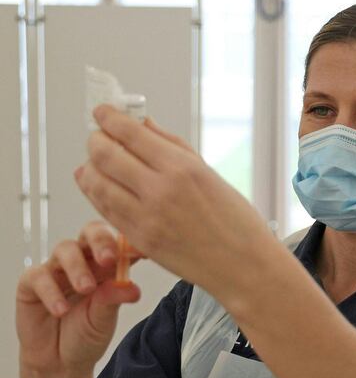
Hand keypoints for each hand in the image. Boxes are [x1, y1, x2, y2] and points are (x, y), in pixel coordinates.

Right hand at [16, 221, 141, 374]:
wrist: (60, 361)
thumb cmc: (86, 334)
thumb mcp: (104, 319)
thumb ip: (114, 300)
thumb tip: (132, 288)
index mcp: (108, 266)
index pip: (120, 243)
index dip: (131, 243)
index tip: (144, 251)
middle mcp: (84, 261)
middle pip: (91, 232)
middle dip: (101, 241)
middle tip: (109, 259)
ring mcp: (57, 270)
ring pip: (65, 249)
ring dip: (78, 267)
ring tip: (86, 289)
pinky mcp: (32, 283)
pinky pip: (39, 276)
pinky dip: (51, 292)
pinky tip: (61, 310)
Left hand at [74, 105, 273, 300]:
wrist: (245, 266)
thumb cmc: (237, 221)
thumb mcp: (210, 174)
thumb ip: (173, 147)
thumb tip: (145, 124)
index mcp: (183, 168)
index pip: (130, 133)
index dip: (109, 117)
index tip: (102, 112)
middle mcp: (161, 190)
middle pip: (105, 155)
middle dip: (95, 140)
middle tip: (97, 135)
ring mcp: (147, 218)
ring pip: (97, 183)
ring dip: (90, 167)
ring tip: (94, 161)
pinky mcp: (140, 240)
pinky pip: (105, 210)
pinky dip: (96, 193)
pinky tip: (98, 185)